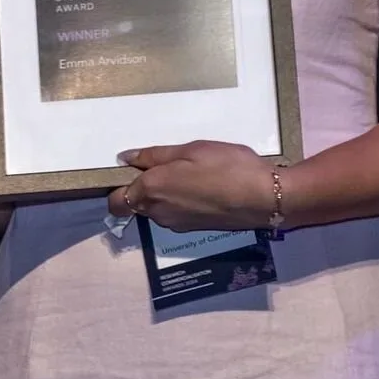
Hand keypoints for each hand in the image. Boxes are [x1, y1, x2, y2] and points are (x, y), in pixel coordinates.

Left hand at [105, 141, 279, 230]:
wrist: (263, 198)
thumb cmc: (227, 166)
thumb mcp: (190, 150)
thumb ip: (154, 156)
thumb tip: (125, 158)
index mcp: (151, 190)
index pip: (115, 200)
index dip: (117, 185)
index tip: (130, 168)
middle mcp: (157, 212)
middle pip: (133, 206)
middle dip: (138, 189)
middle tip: (161, 166)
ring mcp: (175, 224)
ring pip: (153, 211)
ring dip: (160, 195)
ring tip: (185, 173)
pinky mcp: (192, 229)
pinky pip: (172, 215)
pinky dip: (177, 203)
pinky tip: (198, 187)